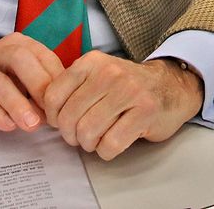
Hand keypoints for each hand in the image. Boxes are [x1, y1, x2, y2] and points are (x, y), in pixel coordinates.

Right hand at [0, 33, 64, 131]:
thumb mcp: (21, 76)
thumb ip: (41, 85)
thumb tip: (65, 106)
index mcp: (18, 45)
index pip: (44, 57)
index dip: (58, 81)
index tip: (66, 105)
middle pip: (20, 60)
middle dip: (39, 85)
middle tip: (51, 113)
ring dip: (17, 104)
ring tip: (32, 125)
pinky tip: (8, 126)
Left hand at [43, 52, 203, 159]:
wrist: (171, 86)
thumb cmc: (128, 87)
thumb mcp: (97, 75)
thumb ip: (72, 88)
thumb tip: (42, 114)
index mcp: (91, 62)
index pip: (52, 96)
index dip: (53, 118)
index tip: (62, 123)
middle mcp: (109, 73)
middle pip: (69, 118)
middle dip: (71, 136)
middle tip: (80, 137)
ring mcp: (129, 91)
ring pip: (88, 132)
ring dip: (89, 145)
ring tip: (97, 140)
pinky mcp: (145, 111)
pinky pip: (111, 143)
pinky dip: (107, 151)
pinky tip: (113, 143)